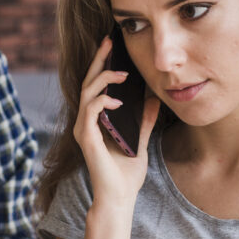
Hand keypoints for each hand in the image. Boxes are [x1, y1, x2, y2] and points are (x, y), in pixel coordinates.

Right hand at [75, 36, 162, 209]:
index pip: (96, 85)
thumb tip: (155, 99)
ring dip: (103, 78)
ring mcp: (84, 130)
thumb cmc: (126, 174)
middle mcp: (85, 122)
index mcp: (95, 120)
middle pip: (88, 82)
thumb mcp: (140, 140)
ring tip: (122, 72)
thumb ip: (144, 120)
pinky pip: (91, 111)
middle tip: (108, 41)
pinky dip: (103, 101)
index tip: (112, 45)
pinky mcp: (86, 139)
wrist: (120, 198)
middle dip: (98, 60)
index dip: (102, 64)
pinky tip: (118, 100)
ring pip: (87, 92)